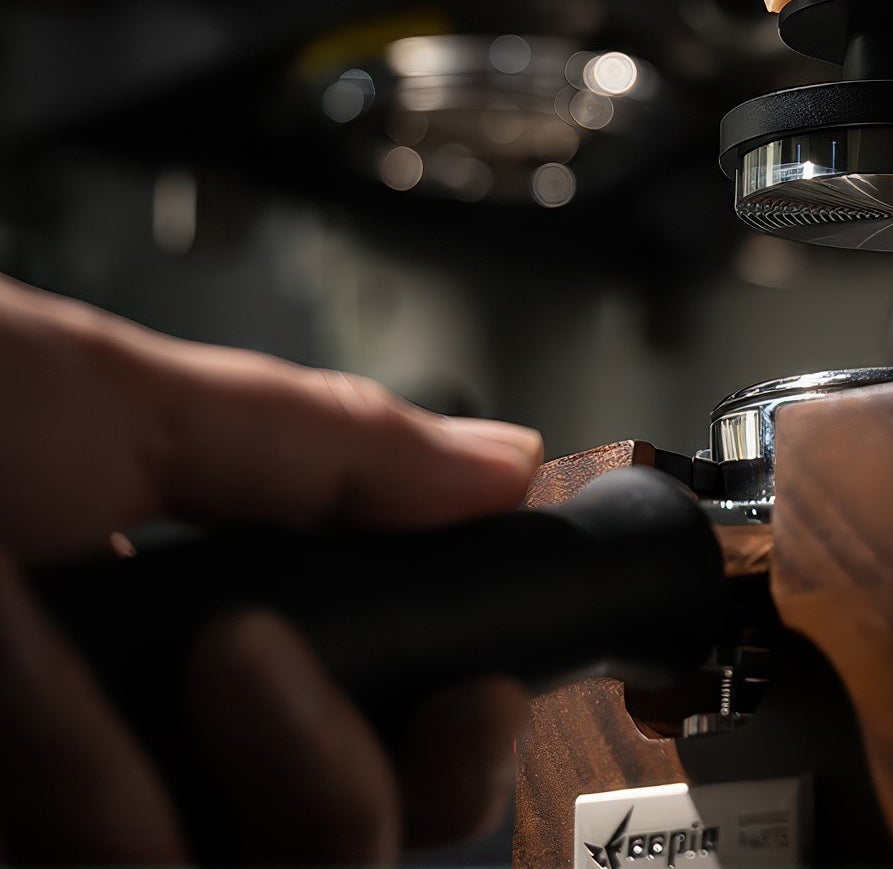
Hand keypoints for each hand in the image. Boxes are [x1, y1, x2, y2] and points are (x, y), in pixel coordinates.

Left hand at [0, 274, 541, 864]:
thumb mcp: (120, 407)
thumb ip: (323, 451)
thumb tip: (505, 463)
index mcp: (199, 646)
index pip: (384, 742)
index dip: (450, 735)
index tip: (473, 681)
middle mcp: (136, 758)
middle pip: (332, 852)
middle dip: (340, 774)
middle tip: (258, 656)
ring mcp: (60, 823)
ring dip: (155, 781)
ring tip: (68, 643)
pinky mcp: (0, 853)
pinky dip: (88, 796)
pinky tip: (12, 684)